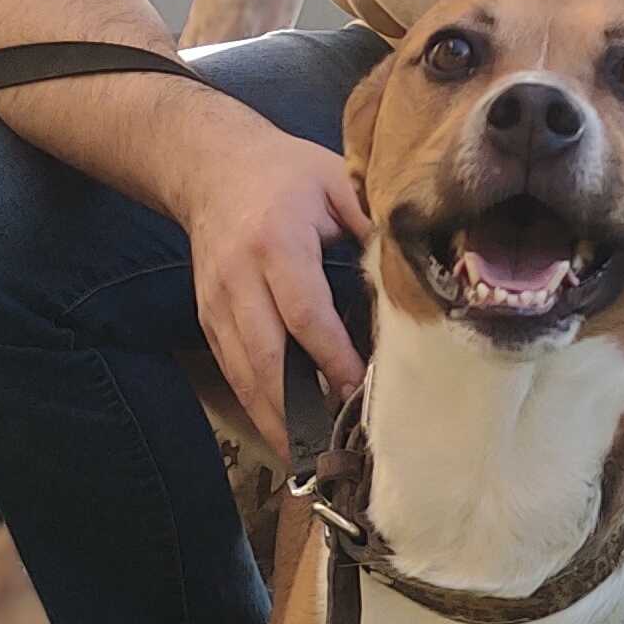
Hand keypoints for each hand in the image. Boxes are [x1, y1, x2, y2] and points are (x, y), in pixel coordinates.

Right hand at [172, 109, 369, 451]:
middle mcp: (239, 277)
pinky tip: (282, 430)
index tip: (360, 390)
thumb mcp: (335, 179)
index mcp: (276, 241)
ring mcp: (216, 300)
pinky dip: (256, 404)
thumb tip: (416, 268)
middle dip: (297, 409)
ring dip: (274, 419)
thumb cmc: (285, 172)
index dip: (332, 357)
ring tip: (306, 459)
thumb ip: (373, 222)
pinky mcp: (206, 316)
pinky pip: (230, 368)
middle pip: (264, 356)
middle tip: (332, 448)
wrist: (209, 164)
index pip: (304, 313)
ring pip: (242, 372)